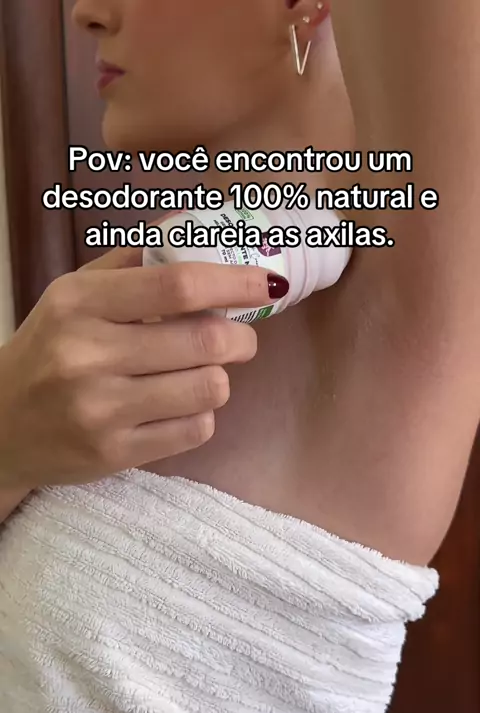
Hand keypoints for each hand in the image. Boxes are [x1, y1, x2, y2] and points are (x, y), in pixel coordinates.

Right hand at [0, 247, 280, 489]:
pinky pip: (195, 429)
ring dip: (219, 378)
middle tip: (240, 338)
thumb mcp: (74, 296)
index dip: (233, 282)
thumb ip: (131, 263)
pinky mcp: (114, 453)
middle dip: (241, 337)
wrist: (0, 426)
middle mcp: (87, 355)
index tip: (265, 283)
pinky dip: (201, 414)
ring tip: (201, 374)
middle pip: (205, 340)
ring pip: (209, 388)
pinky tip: (180, 406)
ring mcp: (101, 410)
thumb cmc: (49, 350)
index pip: (176, 286)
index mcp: (79, 303)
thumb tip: (192, 229)